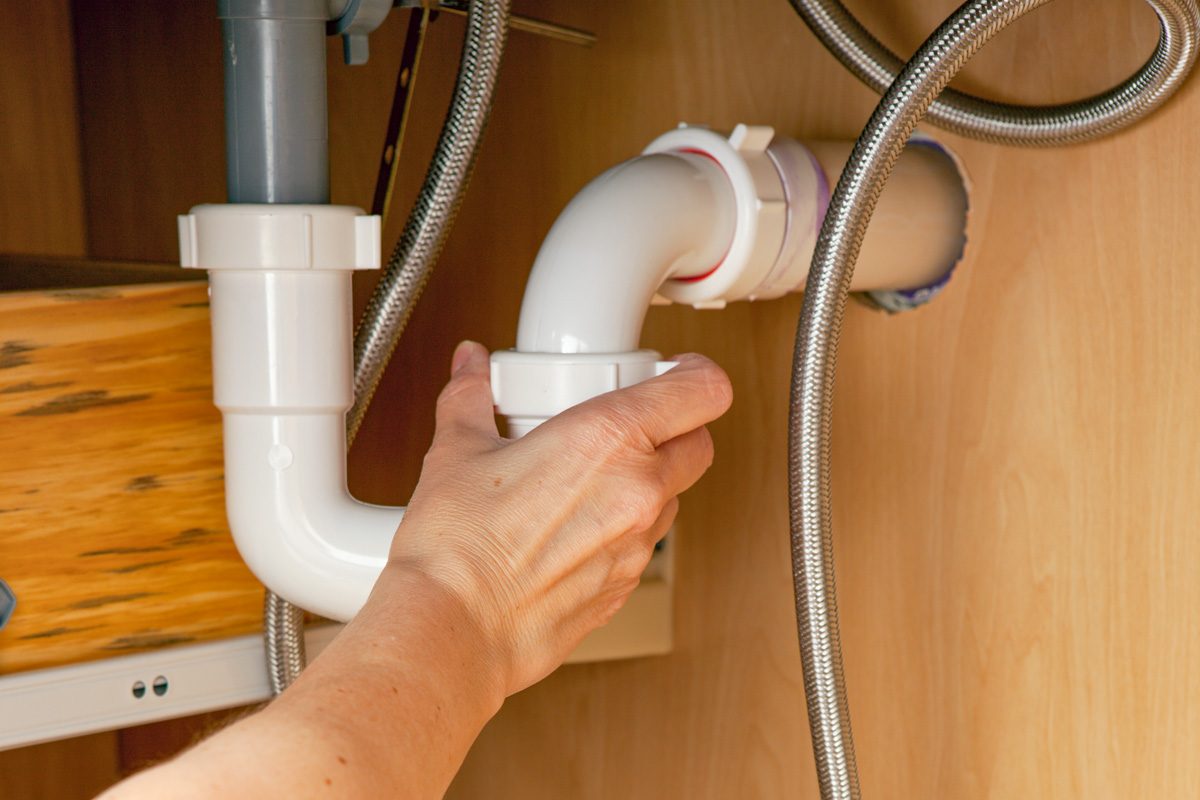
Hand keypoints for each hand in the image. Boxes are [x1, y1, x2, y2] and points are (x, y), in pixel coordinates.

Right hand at [384, 341, 731, 695]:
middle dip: (676, 426)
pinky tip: (574, 525)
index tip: (676, 370)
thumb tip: (470, 368)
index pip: (702, 391)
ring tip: (590, 475)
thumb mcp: (458, 450)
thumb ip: (471, 397)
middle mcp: (637, 491)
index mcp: (609, 440)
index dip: (696, 374)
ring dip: (649, 480)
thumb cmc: (458, 548)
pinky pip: (642, 544)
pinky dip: (623, 528)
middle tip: (630, 419)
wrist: (453, 629)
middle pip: (700, 443)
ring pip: (673, 496)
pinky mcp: (623, 588)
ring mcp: (636, 545)